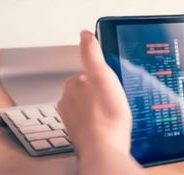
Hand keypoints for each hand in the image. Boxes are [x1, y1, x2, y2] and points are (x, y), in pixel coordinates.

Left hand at [57, 31, 132, 158]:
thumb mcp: (102, 74)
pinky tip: (112, 126)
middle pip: (88, 92)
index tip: (112, 84)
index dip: (102, 78)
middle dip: (100, 95)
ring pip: (90, 109)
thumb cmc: (105, 114)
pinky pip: (94, 125)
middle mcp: (68, 104)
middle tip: (115, 100)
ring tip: (115, 114)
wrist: (105, 148)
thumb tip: (85, 34)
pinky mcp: (83, 137)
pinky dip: (102, 124)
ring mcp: (74, 122)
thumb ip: (91, 53)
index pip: (87, 75)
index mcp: (71, 87)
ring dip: (101, 110)